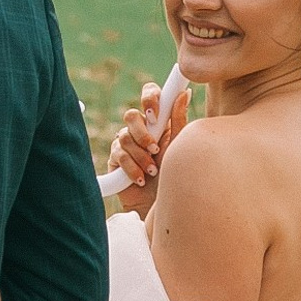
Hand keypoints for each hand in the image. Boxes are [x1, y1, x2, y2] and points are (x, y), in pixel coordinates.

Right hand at [108, 80, 188, 215]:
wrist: (162, 207)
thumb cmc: (174, 175)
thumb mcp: (178, 146)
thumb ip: (179, 120)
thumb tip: (184, 93)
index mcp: (158, 121)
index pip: (149, 95)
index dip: (149, 98)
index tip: (155, 115)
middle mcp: (141, 129)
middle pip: (131, 115)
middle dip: (143, 134)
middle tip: (154, 150)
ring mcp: (126, 144)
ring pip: (124, 136)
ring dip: (141, 156)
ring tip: (152, 171)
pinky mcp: (116, 160)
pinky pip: (118, 154)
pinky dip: (132, 168)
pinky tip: (141, 179)